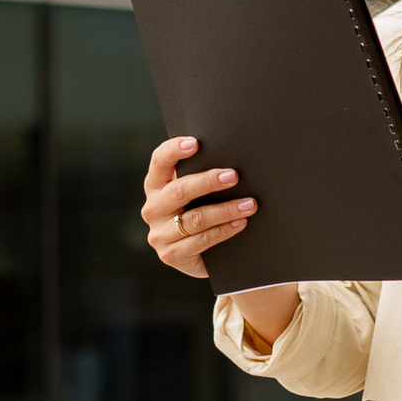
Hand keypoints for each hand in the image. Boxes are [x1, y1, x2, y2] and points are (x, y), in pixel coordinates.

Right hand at [141, 136, 256, 276]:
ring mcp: (159, 234)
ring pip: (195, 218)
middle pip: (179, 191)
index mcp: (155, 186)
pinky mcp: (171, 255)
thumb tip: (230, 161)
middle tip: (233, 176)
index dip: (174, 150)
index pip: (159, 162)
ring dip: (225, 210)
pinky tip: (240, 223)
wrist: (199, 257)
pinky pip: (202, 240)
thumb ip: (200, 178)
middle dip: (208, 181)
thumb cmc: (199, 213)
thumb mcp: (194, 195)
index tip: (196, 143)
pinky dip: (224, 230)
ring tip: (249, 204)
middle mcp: (153, 209)